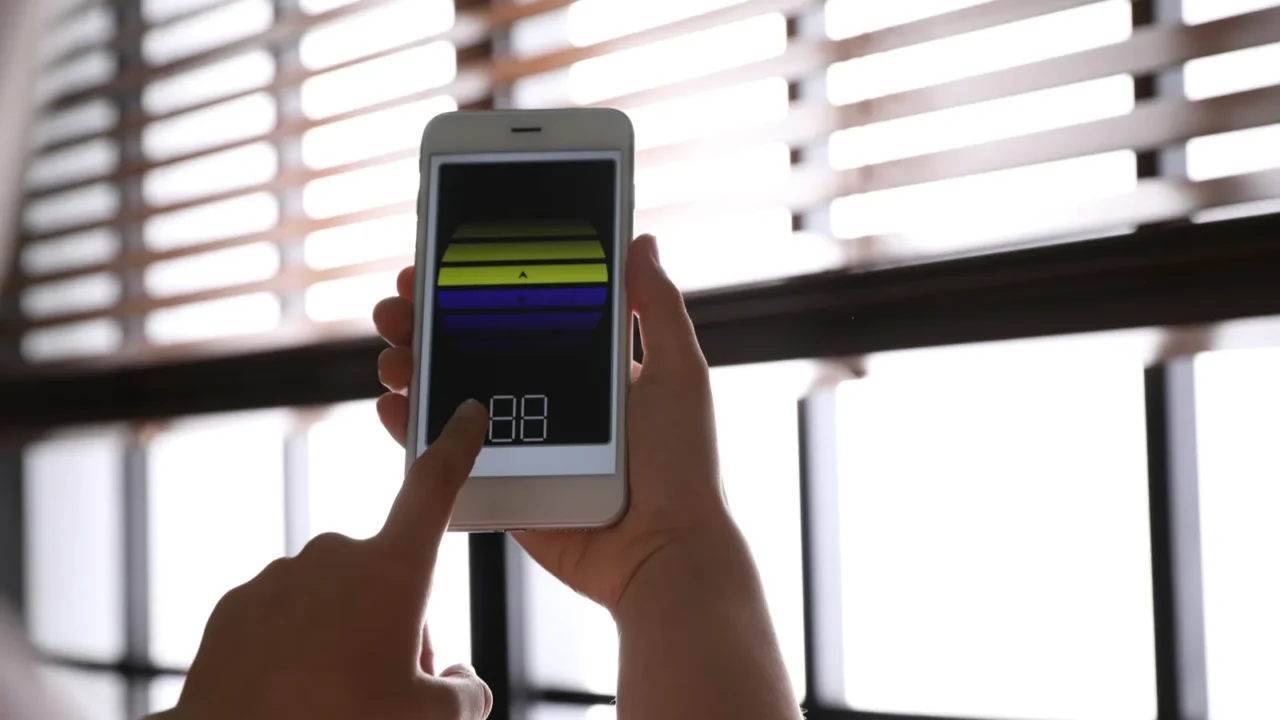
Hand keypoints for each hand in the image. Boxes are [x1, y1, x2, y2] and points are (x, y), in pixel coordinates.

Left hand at [163, 402, 494, 719]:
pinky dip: (296, 649)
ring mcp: (281, 577)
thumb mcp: (429, 717)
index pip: (434, 487)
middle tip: (389, 682)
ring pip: (335, 601)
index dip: (456, 446)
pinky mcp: (238, 605)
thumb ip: (465, 692)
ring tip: (335, 696)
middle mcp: (335, 557)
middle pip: (388, 576)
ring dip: (345, 637)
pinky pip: (285, 618)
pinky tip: (292, 693)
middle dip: (398, 621)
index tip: (466, 413)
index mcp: (391, 569)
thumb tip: (459, 682)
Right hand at [372, 234, 735, 610]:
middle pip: (473, 348)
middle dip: (428, 320)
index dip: (478, 286)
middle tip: (399, 303)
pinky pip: (446, 452)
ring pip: (450, 394)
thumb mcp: (679, 372)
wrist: (663, 552)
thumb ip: (658, 307)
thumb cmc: (682, 465)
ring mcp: (519, 442)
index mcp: (587, 368)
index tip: (441, 262)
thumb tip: (640, 242)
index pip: (520, 313)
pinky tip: (393, 403)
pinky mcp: (500, 485)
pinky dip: (413, 427)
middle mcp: (548, 399)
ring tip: (392, 350)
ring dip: (412, 365)